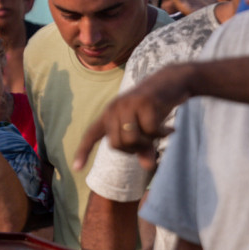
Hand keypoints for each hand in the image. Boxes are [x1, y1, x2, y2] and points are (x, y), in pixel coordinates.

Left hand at [73, 64, 192, 171]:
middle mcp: (114, 108)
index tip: (76, 168)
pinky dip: (162, 134)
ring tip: (160, 133)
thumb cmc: (155, 107)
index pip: (91, 134)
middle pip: (117, 145)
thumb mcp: (146, 129)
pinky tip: (171, 130)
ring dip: (148, 142)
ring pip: (131, 139)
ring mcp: (128, 104)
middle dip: (135, 149)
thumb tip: (148, 165)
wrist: (172, 80)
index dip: (83, 151)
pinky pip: (150, 130)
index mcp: (109, 114)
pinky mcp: (144, 102)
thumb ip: (143, 147)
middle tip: (151, 141)